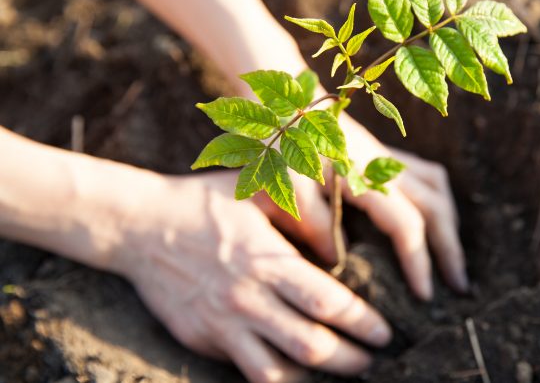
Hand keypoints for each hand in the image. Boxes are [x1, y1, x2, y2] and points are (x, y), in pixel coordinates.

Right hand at [112, 171, 391, 382]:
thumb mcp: (257, 193)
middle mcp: (247, 298)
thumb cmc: (205, 202)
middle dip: (350, 360)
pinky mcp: (201, 340)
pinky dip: (276, 377)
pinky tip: (295, 373)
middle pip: (311, 345)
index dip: (362, 322)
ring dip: (317, 378)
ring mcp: (221, 325)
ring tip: (340, 373)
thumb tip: (337, 247)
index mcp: (266, 260)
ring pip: (278, 371)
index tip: (383, 332)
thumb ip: (302, 214)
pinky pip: (245, 371)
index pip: (327, 302)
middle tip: (372, 360)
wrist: (138, 225)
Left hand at [253, 112, 467, 300]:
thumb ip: (314, 222)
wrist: (285, 101)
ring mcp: (388, 157)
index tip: (424, 296)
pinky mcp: (383, 153)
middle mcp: (386, 166)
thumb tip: (338, 260)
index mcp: (366, 176)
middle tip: (459, 287)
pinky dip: (437, 202)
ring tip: (450, 257)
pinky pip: (427, 176)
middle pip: (436, 208)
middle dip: (450, 249)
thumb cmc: (282, 143)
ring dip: (448, 224)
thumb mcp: (289, 185)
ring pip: (438, 189)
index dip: (419, 261)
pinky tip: (430, 221)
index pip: (407, 225)